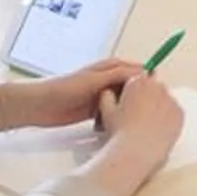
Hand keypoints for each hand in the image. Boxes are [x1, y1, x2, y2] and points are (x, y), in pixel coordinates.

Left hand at [22, 59, 137, 129]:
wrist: (38, 105)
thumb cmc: (64, 88)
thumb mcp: (94, 80)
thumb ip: (118, 74)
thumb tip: (145, 72)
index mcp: (110, 67)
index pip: (138, 70)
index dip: (148, 81)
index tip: (158, 94)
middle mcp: (108, 80)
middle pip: (132, 89)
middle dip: (138, 100)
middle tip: (147, 113)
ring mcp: (102, 96)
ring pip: (123, 103)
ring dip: (126, 112)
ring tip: (132, 122)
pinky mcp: (95, 111)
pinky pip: (112, 115)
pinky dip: (115, 120)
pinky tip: (116, 128)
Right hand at [93, 74, 185, 178]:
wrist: (137, 150)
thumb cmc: (120, 131)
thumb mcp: (106, 110)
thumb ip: (107, 95)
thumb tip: (110, 91)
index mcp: (138, 81)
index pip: (138, 78)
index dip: (133, 91)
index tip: (131, 102)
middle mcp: (157, 86)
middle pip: (153, 88)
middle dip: (147, 97)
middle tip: (138, 115)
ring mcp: (171, 99)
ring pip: (164, 100)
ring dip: (158, 107)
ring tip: (147, 125)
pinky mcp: (180, 113)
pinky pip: (174, 112)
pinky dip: (168, 118)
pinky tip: (157, 129)